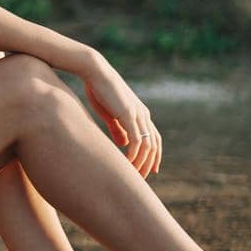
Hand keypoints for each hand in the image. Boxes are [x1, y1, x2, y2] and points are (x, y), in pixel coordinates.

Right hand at [81, 59, 160, 177]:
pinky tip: (128, 162)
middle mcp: (144, 115)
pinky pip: (137, 139)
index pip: (154, 139)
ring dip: (141, 162)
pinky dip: (134, 153)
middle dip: (149, 164)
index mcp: (141, 114)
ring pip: (147, 145)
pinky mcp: (129, 113)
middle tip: (141, 179)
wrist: (95, 72)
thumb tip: (124, 144)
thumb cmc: (100, 90)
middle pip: (154, 145)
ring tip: (133, 174)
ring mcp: (138, 114)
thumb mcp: (110, 113)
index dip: (154, 156)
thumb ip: (118, 129)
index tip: (149, 171)